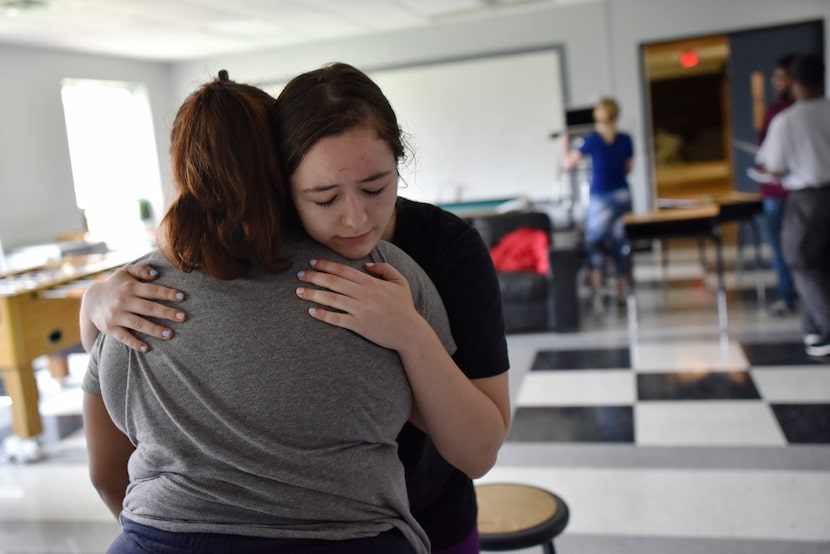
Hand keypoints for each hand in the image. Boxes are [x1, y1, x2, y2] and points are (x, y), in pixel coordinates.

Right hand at [81, 263, 185, 351]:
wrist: (91, 301)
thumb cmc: (116, 285)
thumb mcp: (125, 272)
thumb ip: (141, 269)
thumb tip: (156, 273)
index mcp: (130, 287)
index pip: (152, 290)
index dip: (167, 293)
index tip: (182, 297)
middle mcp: (123, 301)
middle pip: (148, 308)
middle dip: (166, 313)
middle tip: (183, 317)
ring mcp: (116, 316)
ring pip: (138, 324)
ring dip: (154, 330)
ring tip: (170, 334)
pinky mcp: (111, 329)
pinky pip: (124, 337)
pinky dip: (134, 343)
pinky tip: (146, 348)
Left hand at [295, 259, 419, 350]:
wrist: (410, 332)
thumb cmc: (405, 307)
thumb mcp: (400, 282)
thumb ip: (384, 268)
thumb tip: (366, 265)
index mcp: (371, 283)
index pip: (343, 271)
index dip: (326, 265)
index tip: (312, 263)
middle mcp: (363, 294)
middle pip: (333, 282)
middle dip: (314, 277)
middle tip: (300, 275)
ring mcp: (360, 310)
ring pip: (331, 299)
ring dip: (313, 294)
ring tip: (298, 291)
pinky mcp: (358, 325)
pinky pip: (336, 319)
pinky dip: (323, 315)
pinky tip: (311, 311)